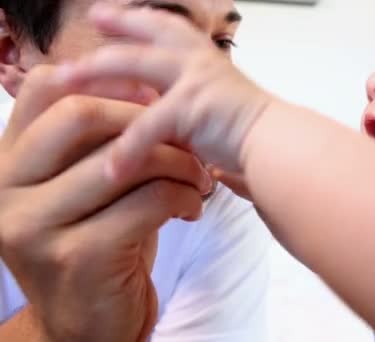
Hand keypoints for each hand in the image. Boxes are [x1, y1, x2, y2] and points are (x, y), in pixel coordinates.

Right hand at [0, 65, 209, 340]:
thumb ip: (102, 143)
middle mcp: (7, 190)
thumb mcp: (88, 188)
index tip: (153, 98)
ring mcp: (36, 226)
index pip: (46, 88)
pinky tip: (193, 207)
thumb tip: (152, 88)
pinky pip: (149, 200)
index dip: (107, 81)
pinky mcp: (79, 257)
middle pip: (80, 114)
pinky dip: (185, 196)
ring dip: (179, 162)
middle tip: (184, 136)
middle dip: (146, 119)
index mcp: (7, 162)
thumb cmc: (97, 245)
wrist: (87, 326)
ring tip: (199, 177)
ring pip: (123, 159)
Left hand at [57, 3, 274, 180]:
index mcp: (205, 58)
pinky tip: (111, 168)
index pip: (164, 27)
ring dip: (95, 73)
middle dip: (107, 34)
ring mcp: (193, 79)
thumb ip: (188, 110)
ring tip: (65, 82)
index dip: (133, 20)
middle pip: (143, 37)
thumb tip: (166, 123)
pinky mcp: (191, 107)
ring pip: (133, 66)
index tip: (104, 18)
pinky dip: (128, 147)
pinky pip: (148, 125)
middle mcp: (197, 60)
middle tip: (78, 34)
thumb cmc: (254, 133)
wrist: (278, 145)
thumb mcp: (217, 110)